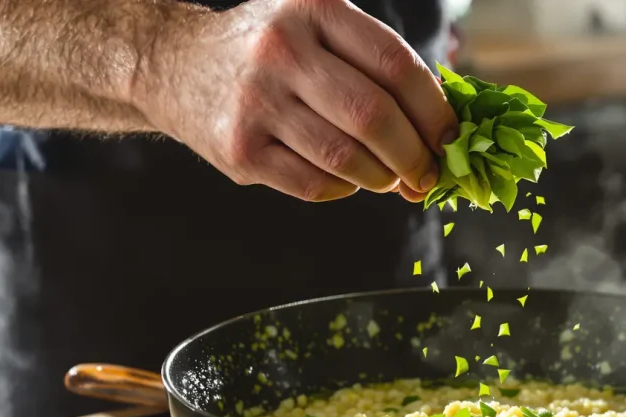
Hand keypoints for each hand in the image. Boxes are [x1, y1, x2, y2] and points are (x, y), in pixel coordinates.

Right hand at [134, 0, 457, 202]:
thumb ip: (374, 60)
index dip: (434, 110)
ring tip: (390, 177)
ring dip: (381, 177)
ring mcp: (256, 102)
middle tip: (428, 173)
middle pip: (373, 117)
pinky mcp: (238, 149)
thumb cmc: (270, 49)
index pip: (395, 65)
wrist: (174, 64)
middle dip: (414, 155)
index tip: (450, 138)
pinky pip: (313, 185)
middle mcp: (282, 50)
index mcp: (314, 9)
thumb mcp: (316, 23)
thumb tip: (440, 129)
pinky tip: (348, 180)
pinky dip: (343, 189)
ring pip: (346, 158)